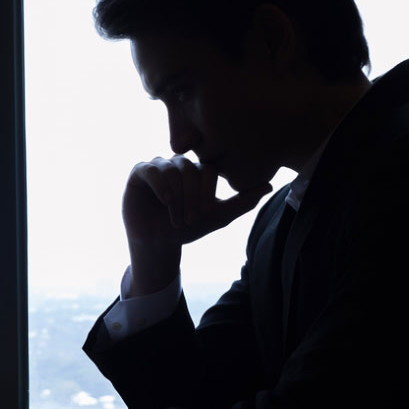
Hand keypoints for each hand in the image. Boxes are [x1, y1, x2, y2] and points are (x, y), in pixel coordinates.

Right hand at [123, 156, 271, 294]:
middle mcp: (177, 165)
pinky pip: (152, 169)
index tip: (205, 213)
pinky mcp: (139, 173)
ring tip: (176, 218)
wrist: (158, 243)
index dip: (207, 191)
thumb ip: (242, 201)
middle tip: (191, 218)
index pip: (207, 170)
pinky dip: (160, 184)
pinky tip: (166, 201)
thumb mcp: (217, 216)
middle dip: (192, 196)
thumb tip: (269, 185)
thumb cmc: (187, 229)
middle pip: (189, 168)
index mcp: (196, 171)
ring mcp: (158, 167)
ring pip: (172, 170)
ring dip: (177, 197)